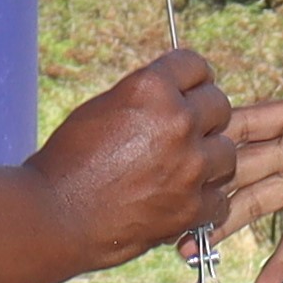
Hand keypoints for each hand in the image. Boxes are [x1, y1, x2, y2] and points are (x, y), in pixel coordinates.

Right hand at [0, 47, 239, 282]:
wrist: (54, 216)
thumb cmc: (68, 161)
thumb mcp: (103, 108)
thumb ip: (146, 98)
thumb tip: (177, 92)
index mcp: (151, 88)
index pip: (196, 66)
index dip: (189, 80)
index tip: (185, 93)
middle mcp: (177, 121)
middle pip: (219, 105)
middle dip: (202, 117)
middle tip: (181, 135)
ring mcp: (190, 166)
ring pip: (227, 151)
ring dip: (209, 159)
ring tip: (183, 169)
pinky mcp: (193, 206)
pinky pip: (221, 195)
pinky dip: (205, 199)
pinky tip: (185, 199)